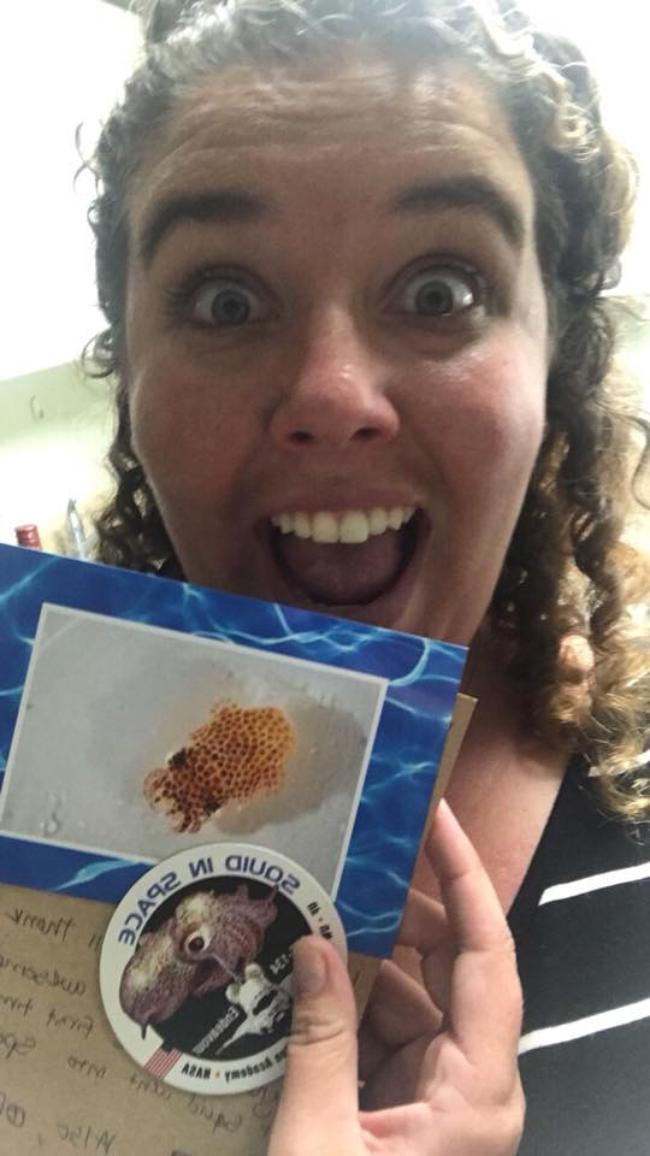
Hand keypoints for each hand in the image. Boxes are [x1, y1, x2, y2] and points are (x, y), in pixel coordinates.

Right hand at [268, 800, 523, 1155]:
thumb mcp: (320, 1140)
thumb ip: (319, 1042)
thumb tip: (313, 945)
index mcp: (477, 1090)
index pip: (488, 957)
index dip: (466, 878)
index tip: (436, 818)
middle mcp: (474, 1084)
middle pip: (451, 967)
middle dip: (399, 912)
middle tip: (350, 862)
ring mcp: (445, 1095)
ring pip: (414, 997)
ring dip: (364, 959)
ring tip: (314, 915)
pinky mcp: (414, 1108)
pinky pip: (388, 1033)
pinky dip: (350, 1004)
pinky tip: (305, 981)